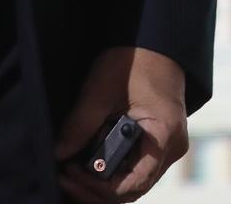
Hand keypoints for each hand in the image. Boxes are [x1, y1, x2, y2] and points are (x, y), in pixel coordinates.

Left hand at [52, 46, 188, 201]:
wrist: (155, 42)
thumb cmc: (134, 61)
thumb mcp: (101, 91)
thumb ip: (80, 125)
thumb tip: (59, 153)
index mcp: (163, 137)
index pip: (132, 184)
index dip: (97, 188)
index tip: (69, 173)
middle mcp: (171, 149)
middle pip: (132, 189)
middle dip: (96, 190)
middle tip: (65, 177)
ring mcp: (166, 147)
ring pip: (133, 181)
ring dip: (102, 182)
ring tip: (71, 171)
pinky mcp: (158, 142)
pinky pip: (135, 167)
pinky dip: (112, 170)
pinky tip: (88, 163)